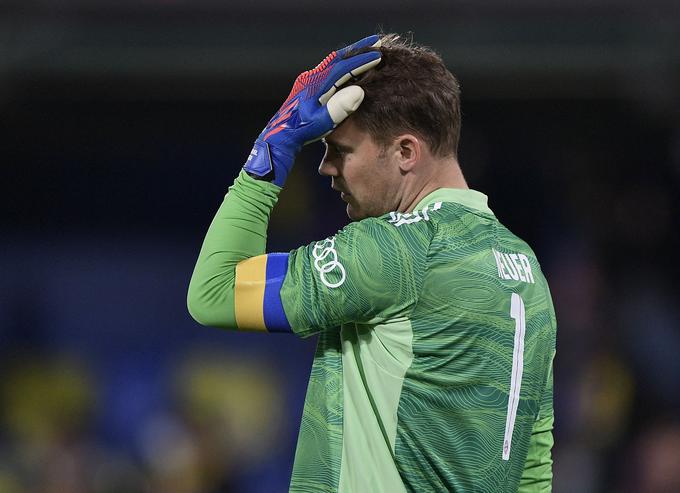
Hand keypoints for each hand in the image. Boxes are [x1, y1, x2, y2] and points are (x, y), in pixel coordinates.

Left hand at [244, 35, 381, 186]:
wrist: (280, 136)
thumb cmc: (301, 131)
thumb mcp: (321, 122)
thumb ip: (339, 108)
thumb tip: (359, 91)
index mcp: (315, 83)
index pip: (343, 66)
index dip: (362, 60)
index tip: (378, 55)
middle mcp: (311, 77)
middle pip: (338, 58)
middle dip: (358, 50)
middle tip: (376, 42)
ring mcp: (308, 81)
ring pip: (333, 63)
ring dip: (350, 57)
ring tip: (366, 51)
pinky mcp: (307, 87)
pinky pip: (328, 70)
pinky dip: (342, 66)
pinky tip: (349, 69)